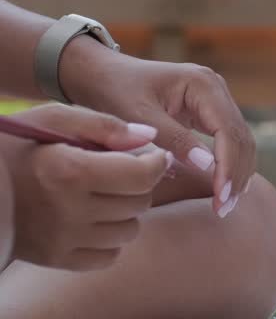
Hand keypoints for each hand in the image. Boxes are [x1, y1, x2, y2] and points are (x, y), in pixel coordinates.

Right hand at [1, 104, 171, 270]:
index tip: (152, 156)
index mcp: (71, 171)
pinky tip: (96, 220)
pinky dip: (110, 239)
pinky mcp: (56, 259)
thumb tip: (150, 138)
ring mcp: (63, 239)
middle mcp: (70, 210)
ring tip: (107, 196)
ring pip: (130, 231)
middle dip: (140, 183)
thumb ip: (103, 125)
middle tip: (124, 172)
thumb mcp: (51, 119)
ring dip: (127, 211)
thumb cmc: (13, 147)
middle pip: (140, 202)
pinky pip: (109, 256)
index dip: (156, 163)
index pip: (142, 176)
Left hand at [57, 38, 253, 215]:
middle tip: (224, 209)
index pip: (229, 131)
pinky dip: (228, 164)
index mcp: (203, 84)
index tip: (220, 198)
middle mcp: (216, 88)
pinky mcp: (209, 110)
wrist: (101, 73)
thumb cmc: (114, 90)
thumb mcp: (139, 116)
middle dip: (236, 174)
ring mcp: (216, 98)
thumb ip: (173, 140)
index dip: (228, 167)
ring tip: (225, 204)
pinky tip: (221, 187)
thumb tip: (208, 167)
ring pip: (240, 140)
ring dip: (236, 172)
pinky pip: (228, 139)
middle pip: (241, 137)